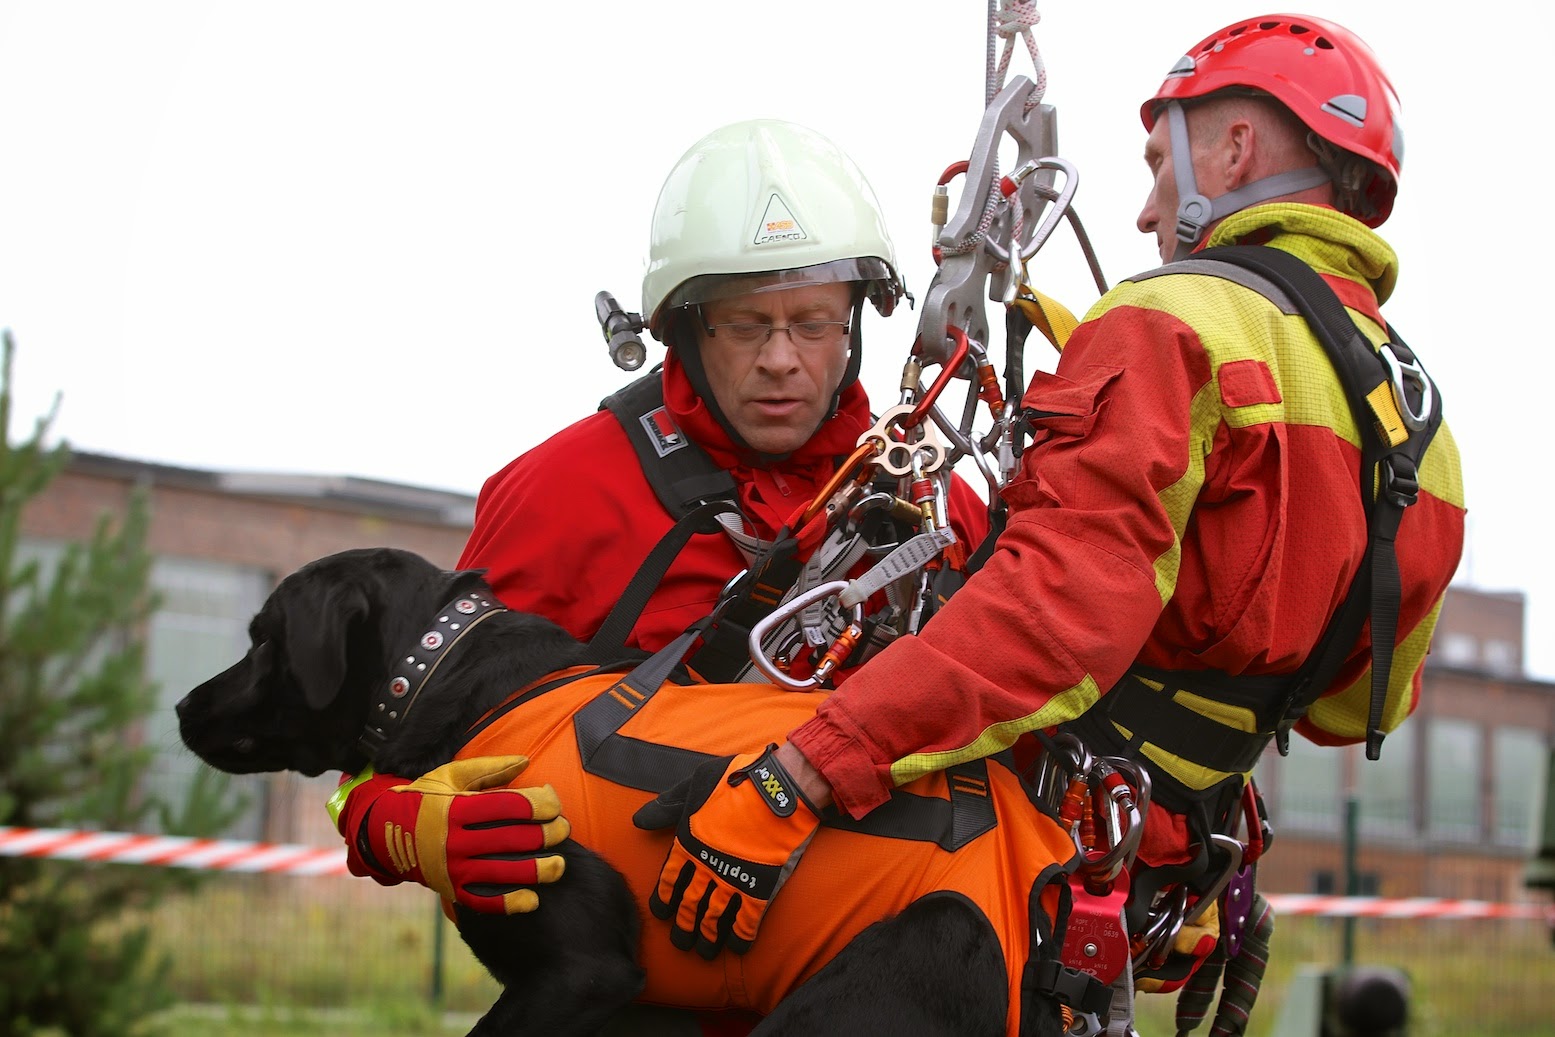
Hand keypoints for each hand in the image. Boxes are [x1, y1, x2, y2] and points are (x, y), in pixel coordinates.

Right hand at [328, 756, 568, 913]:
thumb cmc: (424, 798)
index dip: (539, 804)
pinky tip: (533, 899)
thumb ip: (489, 767)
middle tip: (563, 830)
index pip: (508, 806)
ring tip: (559, 866)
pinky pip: (483, 901)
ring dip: (536, 871)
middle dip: (546, 835)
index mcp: (456, 808)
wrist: (383, 833)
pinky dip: (509, 904)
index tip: (554, 803)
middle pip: (511, 840)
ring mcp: (451, 869)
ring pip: (501, 873)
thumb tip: (526, 761)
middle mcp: (453, 840)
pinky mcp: (451, 890)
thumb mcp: (449, 775)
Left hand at [632, 744, 820, 957]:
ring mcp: (733, 878)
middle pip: (690, 904)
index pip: (670, 879)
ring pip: (714, 916)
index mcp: (689, 842)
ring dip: (708, 936)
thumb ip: (668, 805)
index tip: (662, 914)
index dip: (665, 899)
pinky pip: (747, 919)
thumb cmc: (736, 780)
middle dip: (684, 926)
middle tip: (681, 943)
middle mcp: (706, 866)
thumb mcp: (694, 783)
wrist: (778, 787)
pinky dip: (740, 936)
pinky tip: (737, 948)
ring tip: (705, 952)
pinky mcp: (760, 886)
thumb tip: (639, 820)